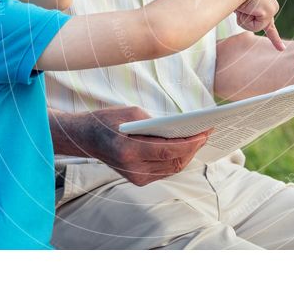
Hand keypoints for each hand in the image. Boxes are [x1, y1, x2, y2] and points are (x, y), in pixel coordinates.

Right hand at [84, 106, 211, 186]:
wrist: (86, 138)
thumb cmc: (109, 121)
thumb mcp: (133, 114)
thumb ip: (158, 123)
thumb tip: (184, 128)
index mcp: (129, 151)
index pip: (168, 151)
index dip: (190, 143)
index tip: (205, 132)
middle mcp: (134, 169)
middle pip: (173, 162)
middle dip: (193, 148)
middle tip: (207, 133)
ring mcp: (136, 178)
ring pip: (172, 169)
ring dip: (188, 155)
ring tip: (200, 139)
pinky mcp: (139, 180)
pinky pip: (165, 171)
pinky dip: (177, 159)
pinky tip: (186, 147)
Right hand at [234, 0, 285, 50]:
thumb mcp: (240, 6)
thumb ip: (244, 16)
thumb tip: (228, 18)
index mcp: (267, 6)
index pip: (270, 26)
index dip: (275, 39)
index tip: (282, 49)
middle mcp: (272, 7)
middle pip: (256, 27)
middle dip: (245, 20)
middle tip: (243, 6)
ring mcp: (272, 10)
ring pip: (254, 27)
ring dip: (244, 19)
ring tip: (243, 5)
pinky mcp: (268, 13)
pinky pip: (254, 26)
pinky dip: (246, 19)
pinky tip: (246, 7)